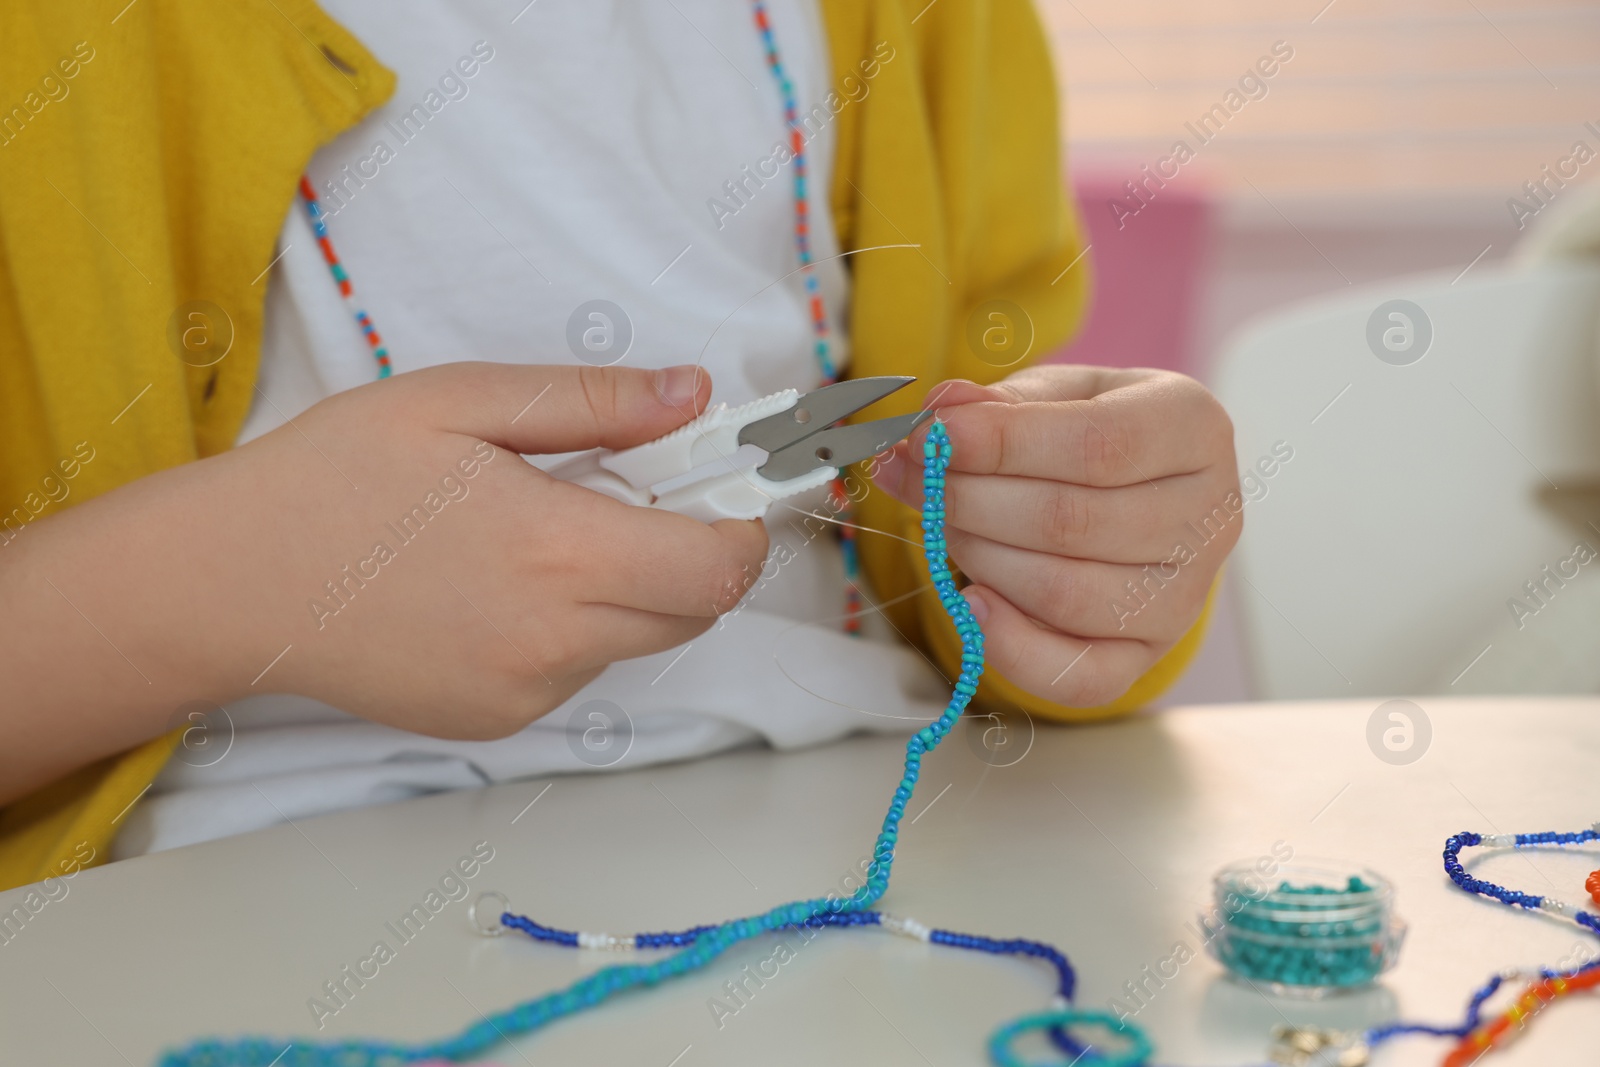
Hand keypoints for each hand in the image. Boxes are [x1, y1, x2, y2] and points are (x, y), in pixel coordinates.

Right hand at [0, 363, 767, 799]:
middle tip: (629, 495)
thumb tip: (696, 393)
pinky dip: (572, 629)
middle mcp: (556, 640)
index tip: (722, 487)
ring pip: (635, 641)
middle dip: (691, 554)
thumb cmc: (341, 474)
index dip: (742, 527)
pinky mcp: (495, 721)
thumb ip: (594, 402)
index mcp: (560, 553)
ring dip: (628, 590)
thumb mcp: (464, 402)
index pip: (719, 570)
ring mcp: (526, 691)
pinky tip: (498, 586)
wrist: (233, 580)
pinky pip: (576, 671)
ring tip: (540, 535)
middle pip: (694, 612)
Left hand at [871, 365, 1238, 707]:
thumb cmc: (1092, 431)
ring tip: (941, 523)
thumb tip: (941, 413)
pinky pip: (1077, 676)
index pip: (1100, 445)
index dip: (1005, 444)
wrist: (1137, 490)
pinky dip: (1010, 646)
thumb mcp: (1053, 394)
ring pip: (1063, 594)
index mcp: (1193, 429)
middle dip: (969, 499)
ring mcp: (1183, 596)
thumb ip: (998, 402)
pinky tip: (970, 601)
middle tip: (912, 476)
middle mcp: (1208, 518)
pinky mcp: (1148, 655)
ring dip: (977, 556)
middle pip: (1072, 523)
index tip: (933, 435)